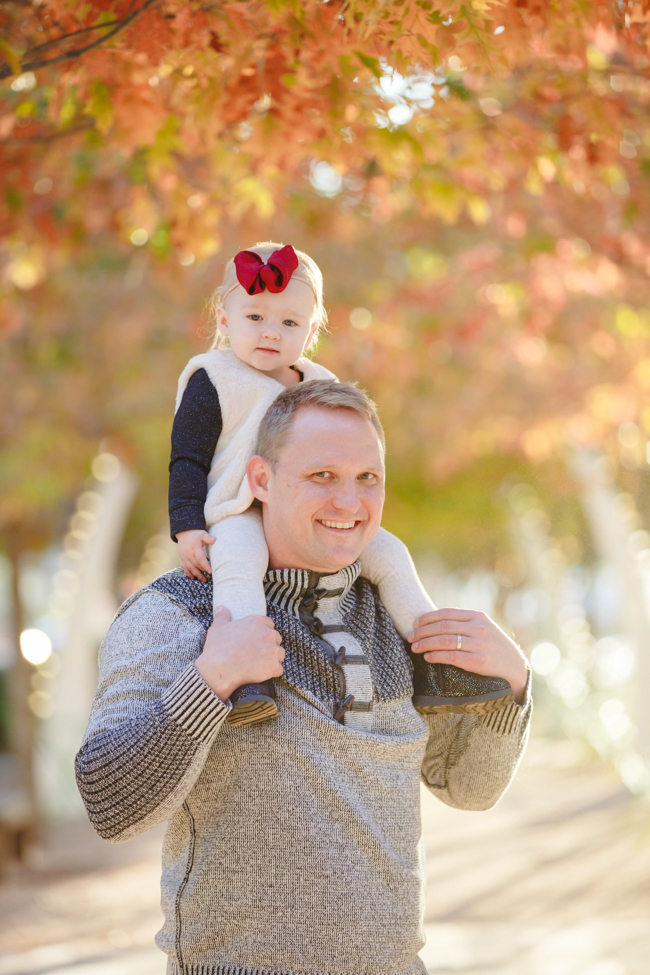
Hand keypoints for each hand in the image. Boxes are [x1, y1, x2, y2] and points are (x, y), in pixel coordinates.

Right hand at [177, 529, 214, 580]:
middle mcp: (189, 554)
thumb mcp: (202, 534)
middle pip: (196, 565)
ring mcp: (184, 557)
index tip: (210, 571)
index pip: (200, 559)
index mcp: (195, 548)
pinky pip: (184, 567)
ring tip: (203, 580)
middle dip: (202, 572)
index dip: (205, 565)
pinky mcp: (181, 558)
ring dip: (196, 575)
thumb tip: (215, 539)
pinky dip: (188, 573)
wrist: (184, 532)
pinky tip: (192, 578)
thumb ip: (208, 537)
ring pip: (190, 568)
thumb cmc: (195, 534)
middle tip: (209, 577)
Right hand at [195, 606, 284, 702]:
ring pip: (280, 653)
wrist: (219, 670)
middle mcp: (268, 634)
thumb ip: (222, 616)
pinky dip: (272, 671)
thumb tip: (221, 608)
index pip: (269, 624)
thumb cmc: (217, 648)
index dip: (263, 632)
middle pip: (276, 638)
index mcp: (257, 622)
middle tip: (257, 652)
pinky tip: (261, 673)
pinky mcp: (273, 666)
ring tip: (260, 663)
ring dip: (273, 658)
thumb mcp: (217, 627)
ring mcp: (273, 650)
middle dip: (269, 645)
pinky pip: (279, 669)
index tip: (256, 639)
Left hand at [408, 609, 528, 703]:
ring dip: (425, 643)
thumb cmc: (494, 648)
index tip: (415, 624)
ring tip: (415, 648)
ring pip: (444, 640)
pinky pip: (451, 657)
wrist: (516, 669)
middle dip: (422, 632)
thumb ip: (464, 623)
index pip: (446, 613)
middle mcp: (478, 628)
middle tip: (410, 637)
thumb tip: (435, 622)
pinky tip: (428, 657)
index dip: (427, 618)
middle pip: (442, 626)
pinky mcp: (479, 662)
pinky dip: (436, 656)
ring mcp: (479, 645)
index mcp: (478, 617)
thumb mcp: (484, 629)